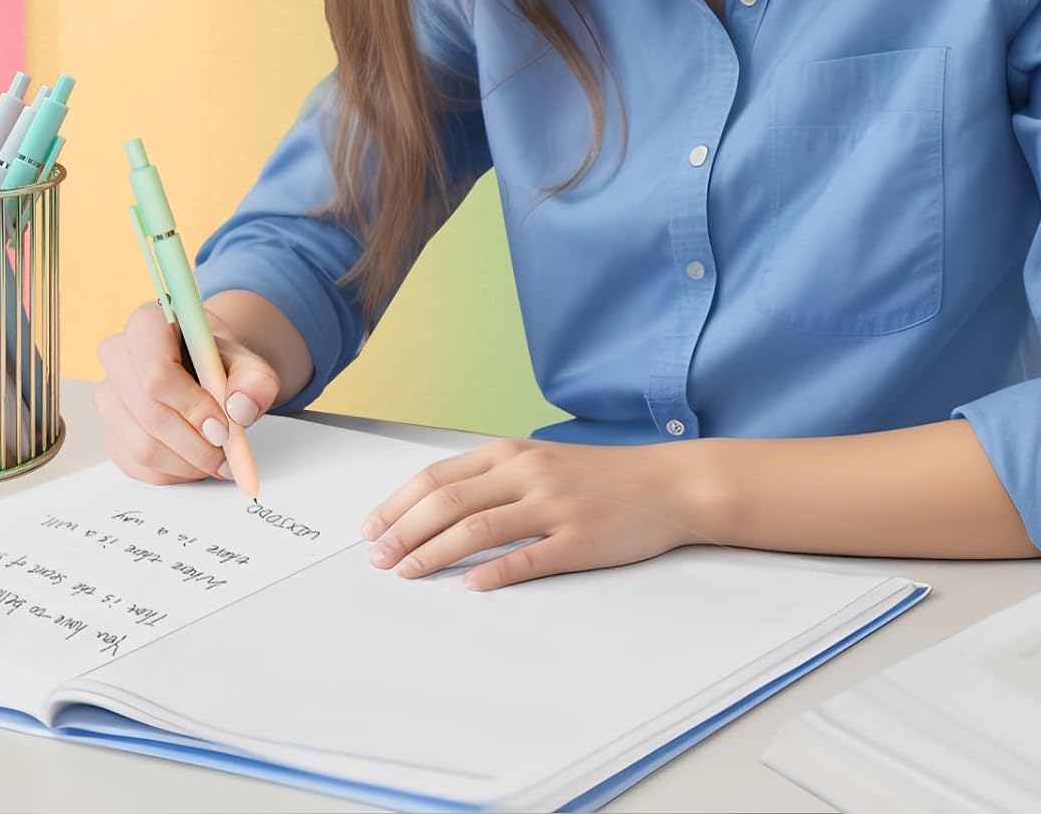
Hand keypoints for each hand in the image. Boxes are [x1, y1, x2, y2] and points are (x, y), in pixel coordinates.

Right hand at [94, 300, 279, 485]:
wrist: (205, 371)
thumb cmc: (220, 362)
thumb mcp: (248, 363)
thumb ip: (255, 380)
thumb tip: (241, 408)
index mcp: (147, 324)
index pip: (157, 372)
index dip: (192, 406)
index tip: (223, 428)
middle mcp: (117, 355)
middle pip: (148, 413)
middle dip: (194, 443)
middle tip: (227, 455)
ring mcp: (107, 395)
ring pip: (140, 445)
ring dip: (186, 463)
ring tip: (217, 461)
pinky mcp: (108, 429)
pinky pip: (134, 464)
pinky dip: (171, 473)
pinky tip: (195, 464)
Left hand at [360, 436, 717, 591]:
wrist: (668, 484)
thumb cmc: (602, 477)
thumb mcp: (542, 461)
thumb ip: (495, 478)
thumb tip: (437, 507)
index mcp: (512, 453)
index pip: (438, 476)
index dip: (398, 504)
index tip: (372, 529)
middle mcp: (527, 474)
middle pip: (449, 502)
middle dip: (404, 532)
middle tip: (378, 560)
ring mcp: (554, 506)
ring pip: (479, 528)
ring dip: (435, 553)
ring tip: (407, 574)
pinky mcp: (580, 539)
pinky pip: (529, 557)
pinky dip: (495, 572)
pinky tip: (470, 587)